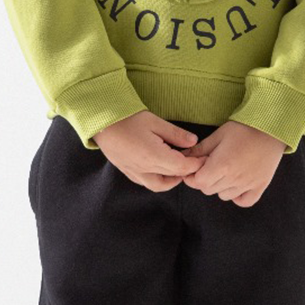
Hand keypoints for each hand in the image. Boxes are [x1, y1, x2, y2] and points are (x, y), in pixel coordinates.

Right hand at [92, 111, 208, 191]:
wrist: (100, 122)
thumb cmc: (127, 119)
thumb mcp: (155, 122)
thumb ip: (176, 134)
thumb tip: (193, 142)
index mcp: (154, 157)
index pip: (182, 167)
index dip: (196, 164)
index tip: (204, 158)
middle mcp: (145, 169)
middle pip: (174, 177)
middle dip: (187, 171)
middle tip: (195, 162)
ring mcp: (134, 172)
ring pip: (159, 185)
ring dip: (172, 180)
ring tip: (178, 167)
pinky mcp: (127, 171)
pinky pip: (146, 182)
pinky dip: (158, 180)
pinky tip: (161, 169)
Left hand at [177, 120, 286, 206]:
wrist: (271, 128)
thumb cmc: (244, 129)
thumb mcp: (218, 135)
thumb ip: (199, 150)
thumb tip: (182, 157)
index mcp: (222, 165)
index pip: (198, 182)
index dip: (193, 176)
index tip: (195, 168)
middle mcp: (234, 178)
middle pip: (208, 190)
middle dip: (204, 179)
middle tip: (210, 167)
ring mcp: (248, 184)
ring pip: (224, 196)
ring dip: (220, 186)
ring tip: (225, 171)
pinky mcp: (260, 186)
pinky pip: (244, 202)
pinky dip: (238, 197)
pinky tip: (237, 184)